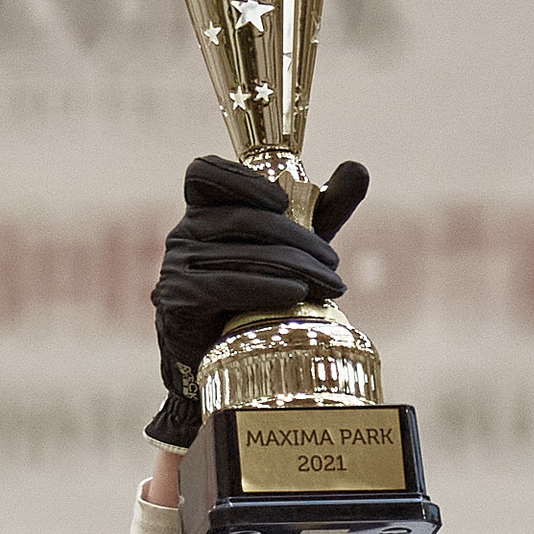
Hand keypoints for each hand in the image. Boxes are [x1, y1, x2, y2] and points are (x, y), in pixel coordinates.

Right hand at [147, 152, 369, 444]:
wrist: (220, 364)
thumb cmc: (255, 300)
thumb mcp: (292, 250)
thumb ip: (321, 211)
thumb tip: (358, 168)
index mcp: (203, 213)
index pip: (203, 174)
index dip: (239, 179)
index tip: (282, 200)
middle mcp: (184, 234)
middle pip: (242, 220)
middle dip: (297, 240)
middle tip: (334, 265)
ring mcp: (175, 267)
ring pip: (239, 253)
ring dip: (292, 267)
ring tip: (329, 286)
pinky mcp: (177, 301)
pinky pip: (224, 286)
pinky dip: (264, 287)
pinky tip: (294, 293)